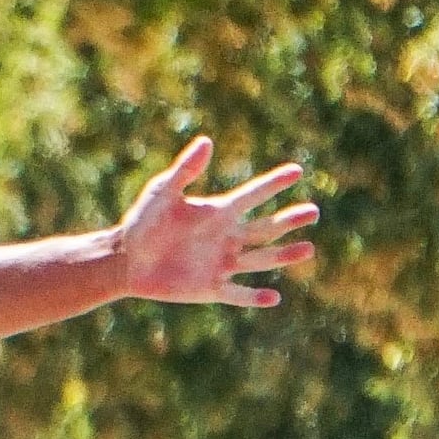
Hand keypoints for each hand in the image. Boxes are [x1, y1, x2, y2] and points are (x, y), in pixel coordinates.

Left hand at [100, 138, 315, 312]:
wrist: (125, 259)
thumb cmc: (142, 221)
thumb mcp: (163, 192)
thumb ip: (185, 170)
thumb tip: (207, 141)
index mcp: (217, 212)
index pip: (252, 196)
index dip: (273, 184)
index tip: (296, 171)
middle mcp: (225, 237)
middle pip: (266, 228)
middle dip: (289, 220)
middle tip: (313, 212)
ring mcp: (220, 263)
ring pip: (260, 259)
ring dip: (283, 255)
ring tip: (308, 249)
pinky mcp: (210, 288)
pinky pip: (237, 294)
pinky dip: (254, 297)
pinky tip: (274, 297)